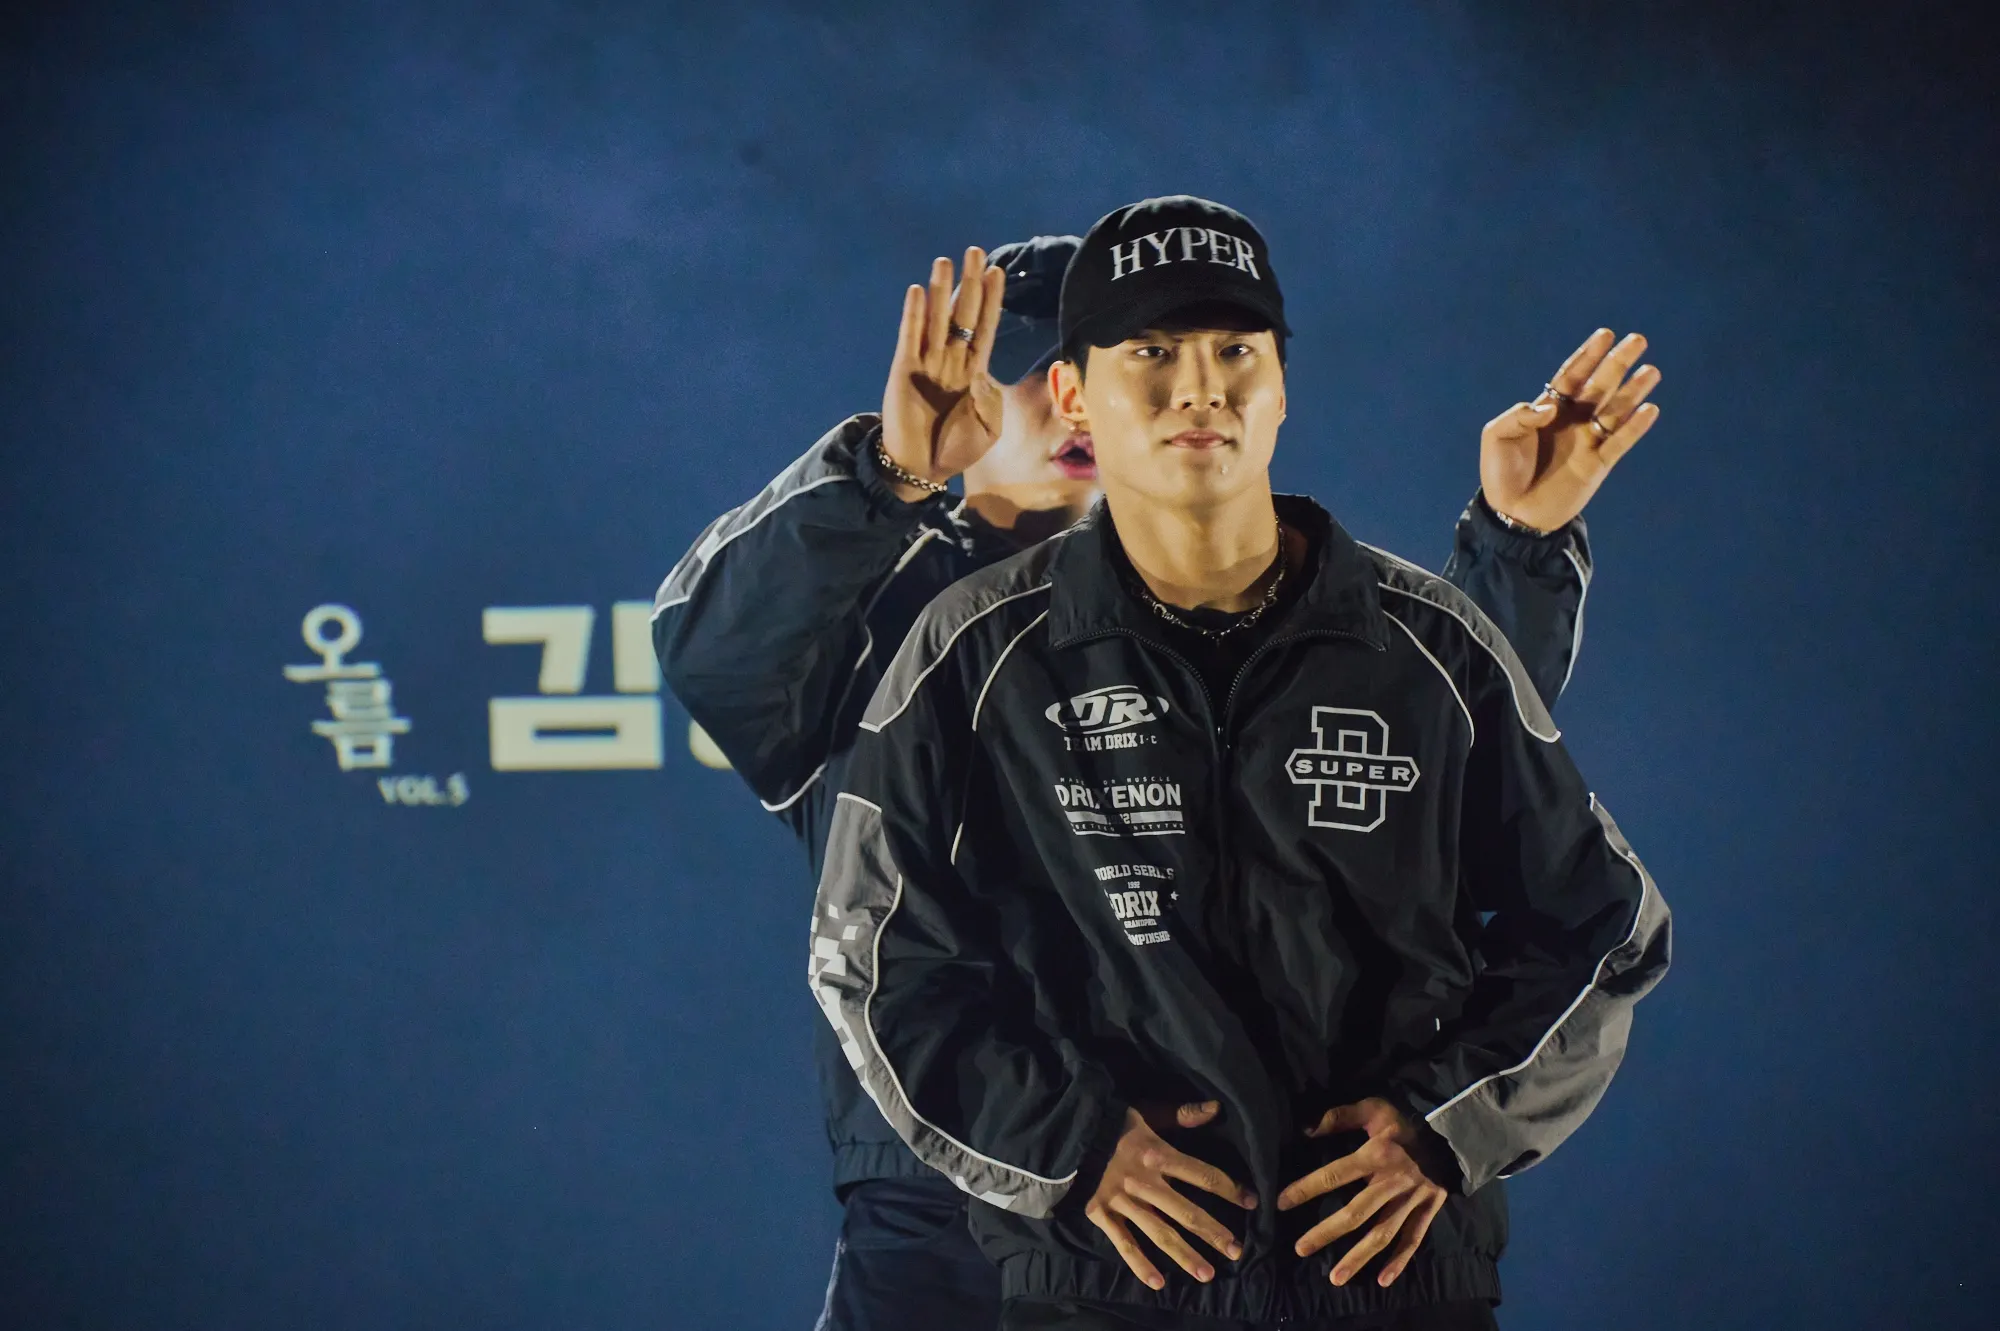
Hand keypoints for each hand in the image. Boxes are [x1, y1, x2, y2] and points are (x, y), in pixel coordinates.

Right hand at [879, 248, 1006, 500]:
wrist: (920, 468)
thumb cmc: (955, 450)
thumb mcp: (987, 431)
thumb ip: (989, 403)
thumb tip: (980, 375)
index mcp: (974, 372)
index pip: (984, 328)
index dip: (991, 301)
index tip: (998, 272)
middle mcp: (951, 360)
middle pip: (963, 314)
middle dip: (970, 283)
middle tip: (976, 251)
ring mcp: (926, 363)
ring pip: (937, 319)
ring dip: (942, 290)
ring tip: (946, 260)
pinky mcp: (903, 370)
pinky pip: (910, 337)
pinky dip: (914, 315)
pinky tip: (919, 292)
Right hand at [1083, 1102, 1256, 1290]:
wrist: (1065, 1132)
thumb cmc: (1110, 1122)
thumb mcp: (1147, 1112)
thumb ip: (1181, 1114)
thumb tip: (1217, 1108)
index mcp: (1158, 1154)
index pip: (1203, 1176)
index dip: (1230, 1189)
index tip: (1252, 1202)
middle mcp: (1145, 1182)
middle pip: (1187, 1213)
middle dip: (1214, 1233)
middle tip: (1237, 1251)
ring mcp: (1122, 1201)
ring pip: (1160, 1234)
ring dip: (1185, 1255)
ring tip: (1208, 1274)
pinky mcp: (1101, 1214)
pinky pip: (1124, 1243)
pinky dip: (1140, 1265)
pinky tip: (1158, 1282)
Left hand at [1277, 1098, 1448, 1288]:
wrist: (1453, 1132)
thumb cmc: (1407, 1120)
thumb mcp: (1373, 1108)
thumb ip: (1339, 1117)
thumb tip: (1306, 1129)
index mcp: (1375, 1156)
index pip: (1334, 1175)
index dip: (1306, 1189)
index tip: (1280, 1203)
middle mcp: (1391, 1183)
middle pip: (1355, 1213)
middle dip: (1326, 1232)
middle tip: (1300, 1249)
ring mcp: (1411, 1200)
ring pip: (1382, 1234)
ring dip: (1358, 1257)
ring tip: (1335, 1278)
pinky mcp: (1428, 1211)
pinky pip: (1413, 1240)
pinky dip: (1399, 1262)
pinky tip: (1382, 1280)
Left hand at [1480, 328, 1660, 532]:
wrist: (1512, 513)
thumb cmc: (1501, 473)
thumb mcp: (1496, 436)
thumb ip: (1518, 415)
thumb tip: (1549, 407)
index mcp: (1549, 410)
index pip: (1572, 376)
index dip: (1588, 356)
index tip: (1606, 334)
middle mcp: (1572, 421)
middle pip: (1599, 386)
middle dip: (1617, 363)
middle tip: (1638, 340)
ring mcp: (1587, 441)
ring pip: (1615, 411)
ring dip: (1633, 391)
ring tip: (1650, 371)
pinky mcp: (1597, 465)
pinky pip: (1619, 443)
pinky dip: (1634, 428)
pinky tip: (1649, 410)